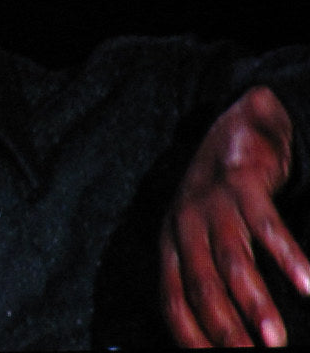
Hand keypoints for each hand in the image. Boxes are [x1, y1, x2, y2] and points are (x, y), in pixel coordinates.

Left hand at [161, 86, 309, 346]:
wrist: (234, 133)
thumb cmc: (218, 201)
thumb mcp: (197, 237)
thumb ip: (203, 279)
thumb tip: (222, 336)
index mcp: (170, 246)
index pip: (173, 302)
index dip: (190, 337)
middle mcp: (184, 227)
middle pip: (202, 288)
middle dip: (226, 332)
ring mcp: (213, 206)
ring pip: (232, 262)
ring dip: (255, 304)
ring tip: (275, 341)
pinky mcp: (243, 187)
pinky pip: (267, 226)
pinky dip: (288, 257)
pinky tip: (308, 284)